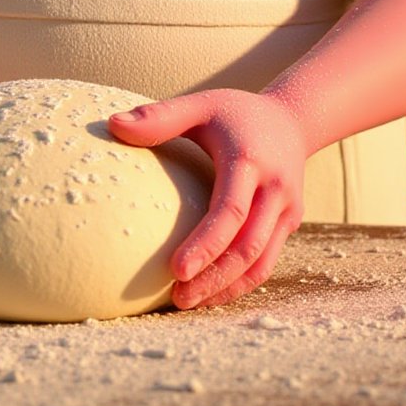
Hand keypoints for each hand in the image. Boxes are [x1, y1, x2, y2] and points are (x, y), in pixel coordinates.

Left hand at [106, 89, 310, 309]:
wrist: (294, 121)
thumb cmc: (236, 114)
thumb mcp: (201, 104)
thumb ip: (160, 116)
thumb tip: (112, 124)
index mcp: (250, 162)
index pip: (230, 212)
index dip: (205, 244)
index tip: (175, 271)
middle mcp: (275, 190)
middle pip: (248, 247)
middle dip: (213, 278)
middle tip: (177, 298)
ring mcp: (287, 211)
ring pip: (261, 263)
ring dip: (226, 288)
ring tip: (188, 302)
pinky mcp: (290, 225)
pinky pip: (266, 262)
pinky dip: (240, 283)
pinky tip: (210, 292)